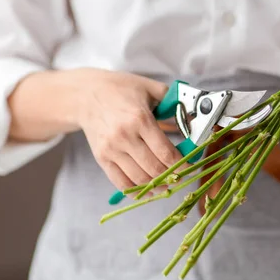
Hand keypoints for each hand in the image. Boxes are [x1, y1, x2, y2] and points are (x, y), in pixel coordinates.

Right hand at [75, 69, 183, 196]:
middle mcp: (124, 136)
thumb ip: (173, 101)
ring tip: (168, 185)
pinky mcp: (101, 158)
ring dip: (157, 186)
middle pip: (154, 168)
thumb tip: (194, 116)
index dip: (182, 164)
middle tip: (182, 176)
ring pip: (139, 178)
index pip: (165, 152)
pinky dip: (136, 191)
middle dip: (172, 176)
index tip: (191, 167)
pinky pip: (120, 182)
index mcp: (140, 119)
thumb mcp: (149, 88)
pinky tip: (148, 190)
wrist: (85, 95)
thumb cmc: (120, 89)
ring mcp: (111, 149)